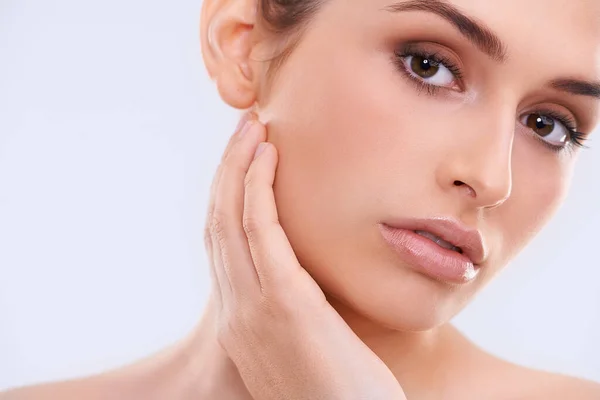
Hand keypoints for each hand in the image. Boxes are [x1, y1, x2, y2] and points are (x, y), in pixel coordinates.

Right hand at [204, 112, 406, 399]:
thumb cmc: (341, 394)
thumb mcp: (308, 345)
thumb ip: (297, 309)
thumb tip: (308, 275)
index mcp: (242, 321)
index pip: (223, 245)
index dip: (227, 197)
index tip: (244, 160)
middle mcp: (237, 312)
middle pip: (219, 224)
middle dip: (227, 172)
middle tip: (244, 129)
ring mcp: (255, 309)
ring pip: (232, 220)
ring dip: (239, 168)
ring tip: (252, 128)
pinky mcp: (286, 305)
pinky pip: (262, 233)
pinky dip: (258, 190)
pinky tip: (267, 158)